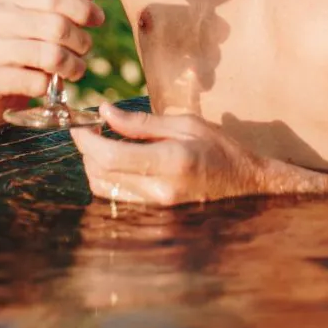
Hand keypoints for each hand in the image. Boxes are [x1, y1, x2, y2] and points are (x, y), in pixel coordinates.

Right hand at [0, 0, 101, 128]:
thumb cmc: (25, 46)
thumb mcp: (42, 19)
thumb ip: (62, 2)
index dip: (82, 8)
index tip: (98, 19)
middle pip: (56, 26)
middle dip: (81, 41)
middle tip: (84, 50)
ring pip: (50, 55)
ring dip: (72, 66)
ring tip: (75, 69)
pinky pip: (36, 83)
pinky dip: (49, 86)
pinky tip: (47, 84)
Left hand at [72, 104, 304, 205]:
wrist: (248, 188)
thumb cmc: (220, 149)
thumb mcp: (185, 124)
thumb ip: (141, 122)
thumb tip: (105, 111)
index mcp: (170, 161)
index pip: (110, 157)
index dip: (86, 141)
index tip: (79, 126)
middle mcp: (161, 190)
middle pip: (102, 175)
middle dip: (87, 152)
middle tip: (90, 131)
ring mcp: (159, 208)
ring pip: (106, 190)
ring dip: (94, 167)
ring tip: (103, 145)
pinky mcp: (157, 216)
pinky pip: (119, 200)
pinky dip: (109, 181)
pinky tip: (118, 164)